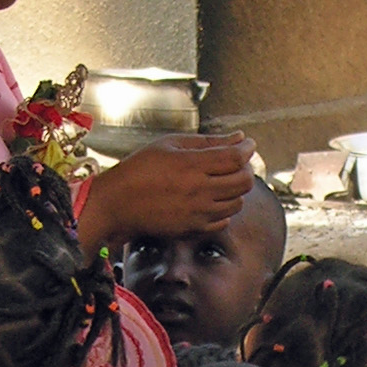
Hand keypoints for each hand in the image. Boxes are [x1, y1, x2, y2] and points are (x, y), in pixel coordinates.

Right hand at [76, 134, 255, 254]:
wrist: (117, 203)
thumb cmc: (139, 169)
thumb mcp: (170, 145)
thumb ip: (208, 142)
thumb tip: (239, 138)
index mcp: (191, 165)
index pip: (236, 158)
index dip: (248, 149)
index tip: (248, 144)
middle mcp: (198, 191)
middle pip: (244, 181)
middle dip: (247, 169)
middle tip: (238, 162)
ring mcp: (197, 212)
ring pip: (238, 203)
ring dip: (237, 190)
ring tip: (224, 180)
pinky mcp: (193, 228)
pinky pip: (223, 221)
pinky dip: (224, 209)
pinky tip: (212, 199)